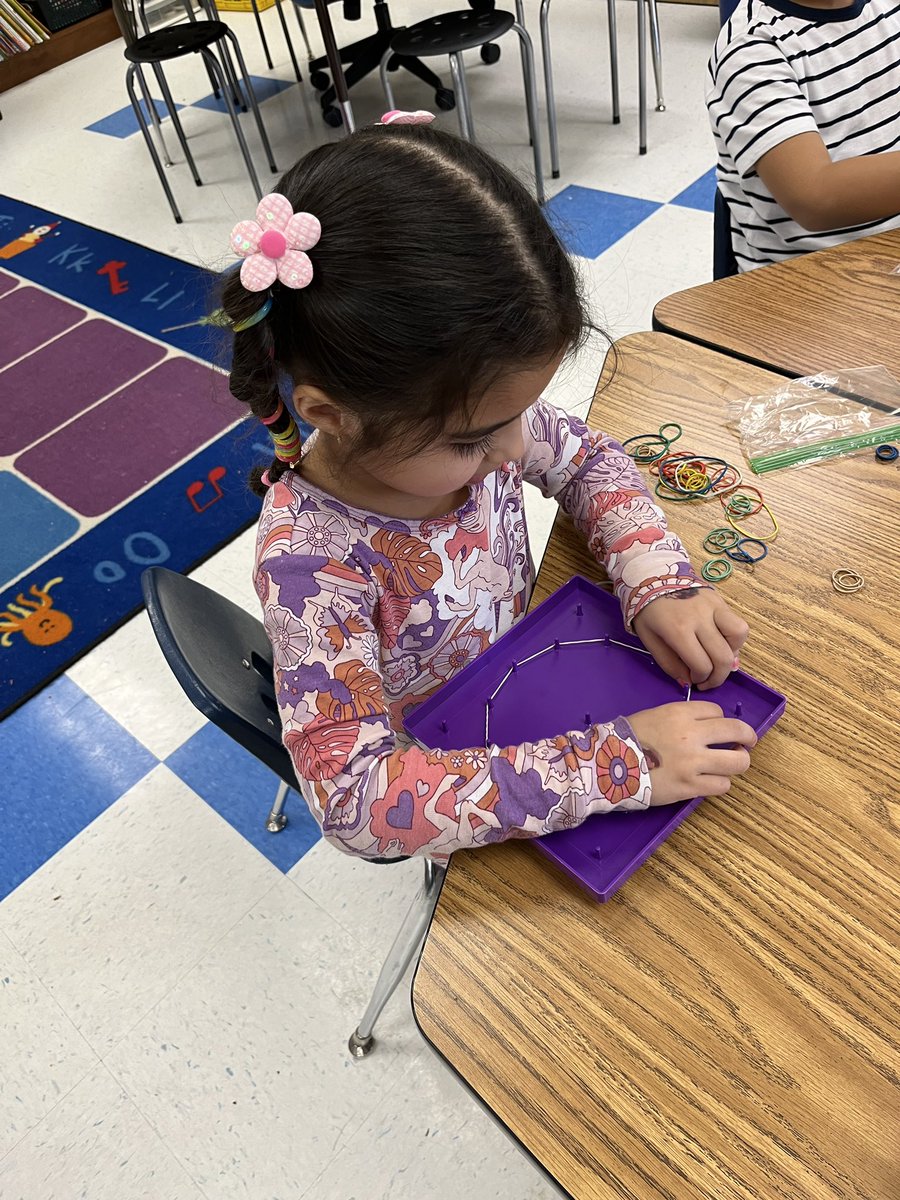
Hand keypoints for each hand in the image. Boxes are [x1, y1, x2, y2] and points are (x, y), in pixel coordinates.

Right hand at [628, 701, 756, 806]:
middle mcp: (692, 735)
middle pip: (737, 731)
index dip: (719, 721)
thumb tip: (702, 728)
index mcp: (680, 714)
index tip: (716, 729)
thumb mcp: (653, 716)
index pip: (717, 712)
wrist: (607, 767)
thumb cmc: (625, 740)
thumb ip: (679, 719)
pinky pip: (722, 785)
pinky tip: (710, 781)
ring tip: (732, 764)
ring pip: (737, 761)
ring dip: (738, 762)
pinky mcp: (691, 786)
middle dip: (748, 737)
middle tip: (747, 743)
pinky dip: (719, 782)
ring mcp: (694, 762)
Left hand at [632, 587, 748, 690]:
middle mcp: (700, 618)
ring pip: (738, 636)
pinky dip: (735, 639)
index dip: (700, 679)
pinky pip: (738, 623)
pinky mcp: (720, 600)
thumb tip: (688, 682)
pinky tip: (722, 644)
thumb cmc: (647, 612)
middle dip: (718, 677)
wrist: (652, 576)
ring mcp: (713, 607)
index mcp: (678, 630)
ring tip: (718, 659)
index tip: (694, 681)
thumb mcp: (649, 641)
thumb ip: (669, 664)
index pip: (702, 665)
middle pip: (723, 657)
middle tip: (709, 681)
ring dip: (732, 654)